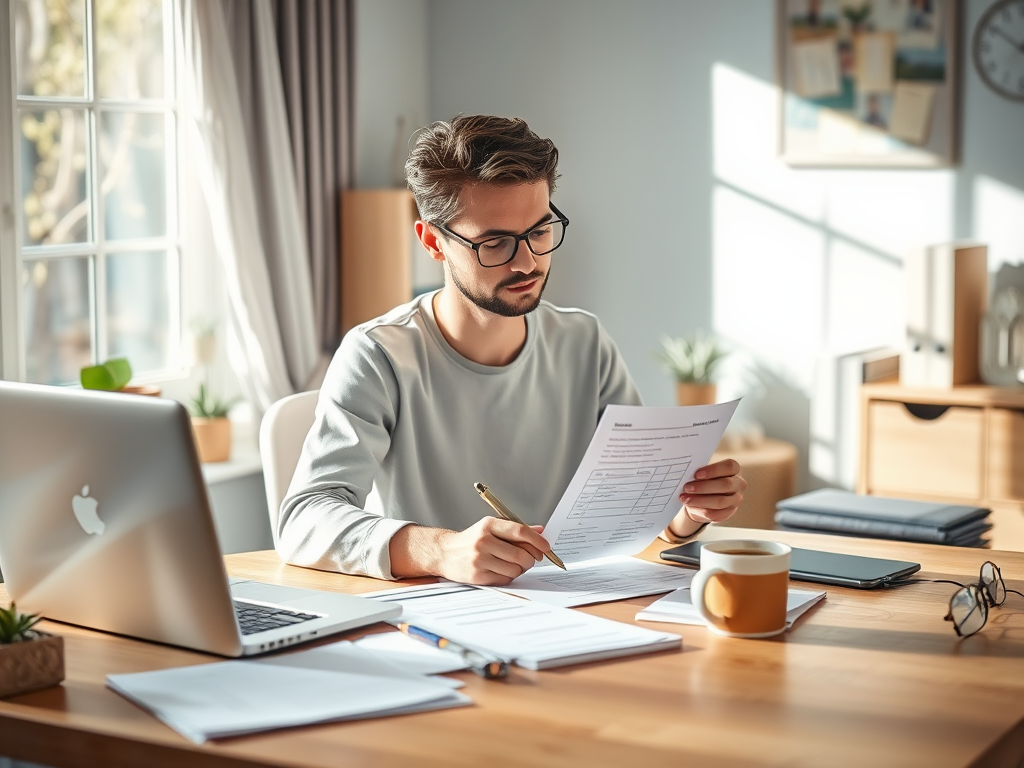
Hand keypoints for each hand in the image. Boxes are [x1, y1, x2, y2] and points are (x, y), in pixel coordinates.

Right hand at [390, 518, 549, 585]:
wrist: (444, 552)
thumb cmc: (472, 539)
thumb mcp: (491, 527)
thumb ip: (516, 529)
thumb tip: (541, 530)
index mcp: (488, 525)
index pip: (520, 531)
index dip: (537, 540)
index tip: (546, 547)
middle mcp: (483, 541)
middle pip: (521, 554)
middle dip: (532, 558)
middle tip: (532, 559)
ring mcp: (479, 559)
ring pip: (515, 568)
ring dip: (521, 568)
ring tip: (515, 564)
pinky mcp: (478, 576)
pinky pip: (505, 579)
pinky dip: (510, 576)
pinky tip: (504, 570)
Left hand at [668, 458, 746, 536]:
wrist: (704, 498)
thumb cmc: (704, 480)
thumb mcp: (703, 473)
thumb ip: (699, 473)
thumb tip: (687, 474)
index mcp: (734, 470)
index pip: (729, 466)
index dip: (713, 470)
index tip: (696, 474)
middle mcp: (739, 484)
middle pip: (725, 484)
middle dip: (704, 487)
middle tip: (687, 487)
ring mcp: (736, 500)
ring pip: (720, 501)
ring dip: (700, 500)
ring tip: (685, 498)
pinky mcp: (729, 512)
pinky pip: (715, 514)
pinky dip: (700, 510)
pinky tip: (690, 506)